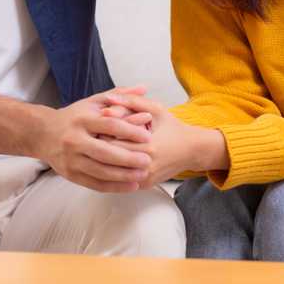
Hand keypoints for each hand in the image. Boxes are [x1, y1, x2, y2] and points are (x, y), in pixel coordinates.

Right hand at [34, 87, 154, 192]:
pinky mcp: (71, 175)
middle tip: (148, 160)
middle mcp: (75, 140)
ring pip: (101, 171)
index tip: (148, 136)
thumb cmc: (73, 117)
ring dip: (124, 175)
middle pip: (105, 152)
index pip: (109, 125)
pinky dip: (114, 187)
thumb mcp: (93, 102)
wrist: (43, 134)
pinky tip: (130, 186)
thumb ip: (119, 96)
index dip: (130, 131)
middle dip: (128, 158)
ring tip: (143, 174)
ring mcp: (71, 159)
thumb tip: (144, 89)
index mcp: (82, 120)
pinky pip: (95, 184)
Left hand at [103, 93, 227, 187]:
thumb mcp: (156, 109)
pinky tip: (107, 160)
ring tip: (98, 148)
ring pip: (113, 172)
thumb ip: (132, 101)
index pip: (112, 141)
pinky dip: (113, 170)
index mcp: (148, 145)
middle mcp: (146, 165)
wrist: (192, 150)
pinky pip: (121, 179)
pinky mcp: (144, 185)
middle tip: (92, 136)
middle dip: (99, 146)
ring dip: (104, 160)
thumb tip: (109, 98)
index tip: (95, 125)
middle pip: (110, 158)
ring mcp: (144, 178)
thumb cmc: (173, 128)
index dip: (101, 132)